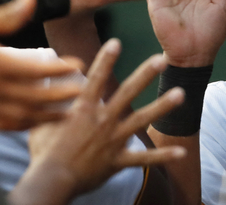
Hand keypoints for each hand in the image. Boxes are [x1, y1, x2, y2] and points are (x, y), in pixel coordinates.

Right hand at [0, 0, 82, 130]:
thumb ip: (6, 15)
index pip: (37, 70)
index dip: (61, 69)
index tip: (79, 63)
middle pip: (35, 96)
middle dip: (61, 94)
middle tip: (82, 90)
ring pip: (21, 116)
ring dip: (47, 116)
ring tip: (68, 112)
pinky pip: (3, 125)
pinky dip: (23, 125)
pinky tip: (36, 120)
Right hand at [10, 39, 184, 204]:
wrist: (50, 182)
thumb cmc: (45, 151)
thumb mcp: (43, 121)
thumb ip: (54, 100)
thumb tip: (52, 79)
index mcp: (84, 110)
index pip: (95, 80)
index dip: (105, 61)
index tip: (116, 42)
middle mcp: (102, 121)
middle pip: (127, 93)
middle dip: (145, 75)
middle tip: (162, 59)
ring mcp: (113, 140)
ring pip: (141, 120)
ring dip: (162, 107)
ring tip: (181, 94)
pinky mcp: (118, 160)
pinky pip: (144, 159)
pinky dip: (163, 157)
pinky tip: (182, 152)